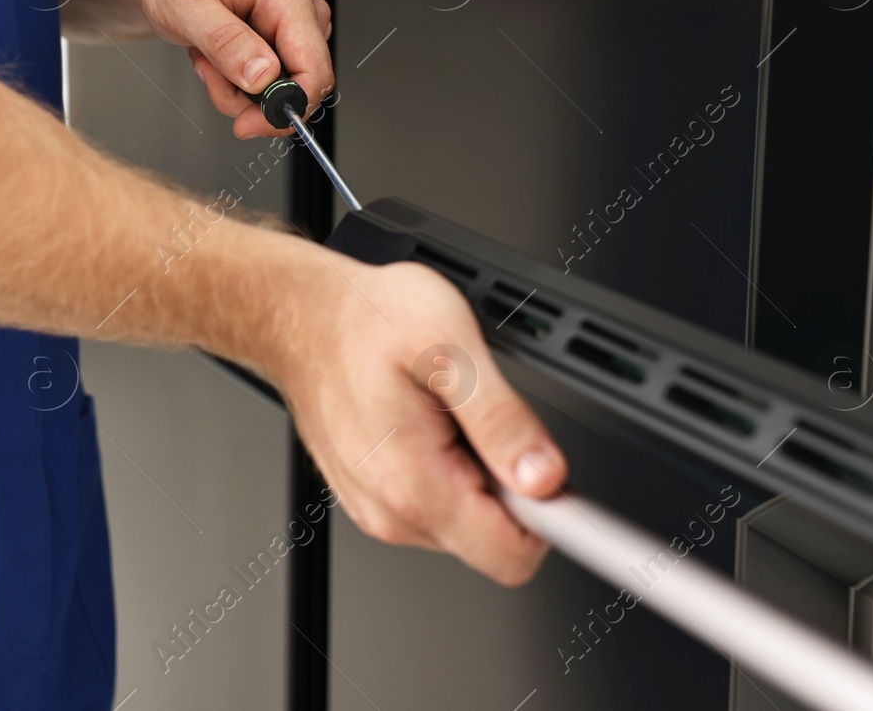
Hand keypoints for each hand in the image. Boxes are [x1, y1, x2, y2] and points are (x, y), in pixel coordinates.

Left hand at [129, 0, 332, 138]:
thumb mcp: (184, 3)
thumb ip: (226, 42)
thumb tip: (264, 78)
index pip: (315, 70)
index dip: (287, 108)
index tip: (248, 124)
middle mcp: (300, 7)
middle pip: (298, 85)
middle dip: (248, 96)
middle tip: (207, 69)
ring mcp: (294, 21)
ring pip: (281, 86)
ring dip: (236, 86)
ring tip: (206, 51)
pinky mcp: (283, 33)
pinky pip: (270, 77)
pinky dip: (237, 77)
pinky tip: (216, 51)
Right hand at [273, 257, 568, 586]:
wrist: (301, 316)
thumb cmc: (363, 321)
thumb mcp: (451, 347)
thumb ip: (503, 419)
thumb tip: (547, 478)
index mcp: (416, 484)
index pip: (512, 556)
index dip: (557, 525)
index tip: (571, 495)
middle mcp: (394, 512)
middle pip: (497, 537)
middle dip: (510, 482)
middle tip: (483, 416)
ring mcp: (381, 509)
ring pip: (470, 520)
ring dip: (477, 471)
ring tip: (446, 409)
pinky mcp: (376, 497)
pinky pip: (439, 503)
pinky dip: (448, 465)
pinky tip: (426, 418)